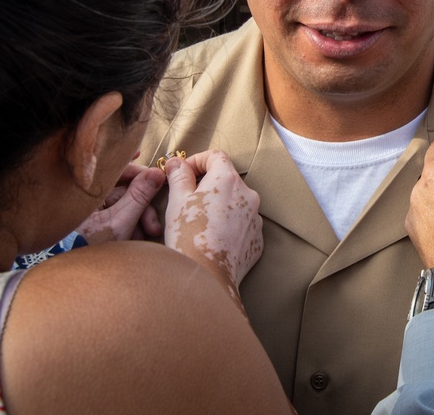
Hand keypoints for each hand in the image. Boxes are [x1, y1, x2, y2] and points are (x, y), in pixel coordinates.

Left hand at [76, 161, 165, 242]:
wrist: (79, 280)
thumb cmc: (93, 251)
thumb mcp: (120, 223)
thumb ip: (139, 196)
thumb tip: (157, 172)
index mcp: (83, 195)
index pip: (110, 170)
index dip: (129, 164)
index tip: (145, 160)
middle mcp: (85, 200)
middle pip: (121, 190)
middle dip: (141, 204)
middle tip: (153, 223)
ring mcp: (89, 212)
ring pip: (122, 204)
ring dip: (138, 217)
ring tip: (147, 234)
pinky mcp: (94, 223)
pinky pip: (117, 215)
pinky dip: (129, 223)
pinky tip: (137, 236)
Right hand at [163, 150, 262, 296]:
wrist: (206, 277)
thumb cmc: (188, 236)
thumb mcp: (177, 201)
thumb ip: (178, 176)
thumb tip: (176, 163)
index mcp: (228, 180)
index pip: (215, 156)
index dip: (196, 161)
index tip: (182, 173)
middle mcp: (248, 195)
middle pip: (226, 179)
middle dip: (207, 185)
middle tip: (186, 200)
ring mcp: (255, 218)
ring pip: (235, 203)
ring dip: (218, 206)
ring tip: (197, 223)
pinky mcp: (257, 238)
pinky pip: (241, 224)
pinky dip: (228, 225)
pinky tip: (211, 239)